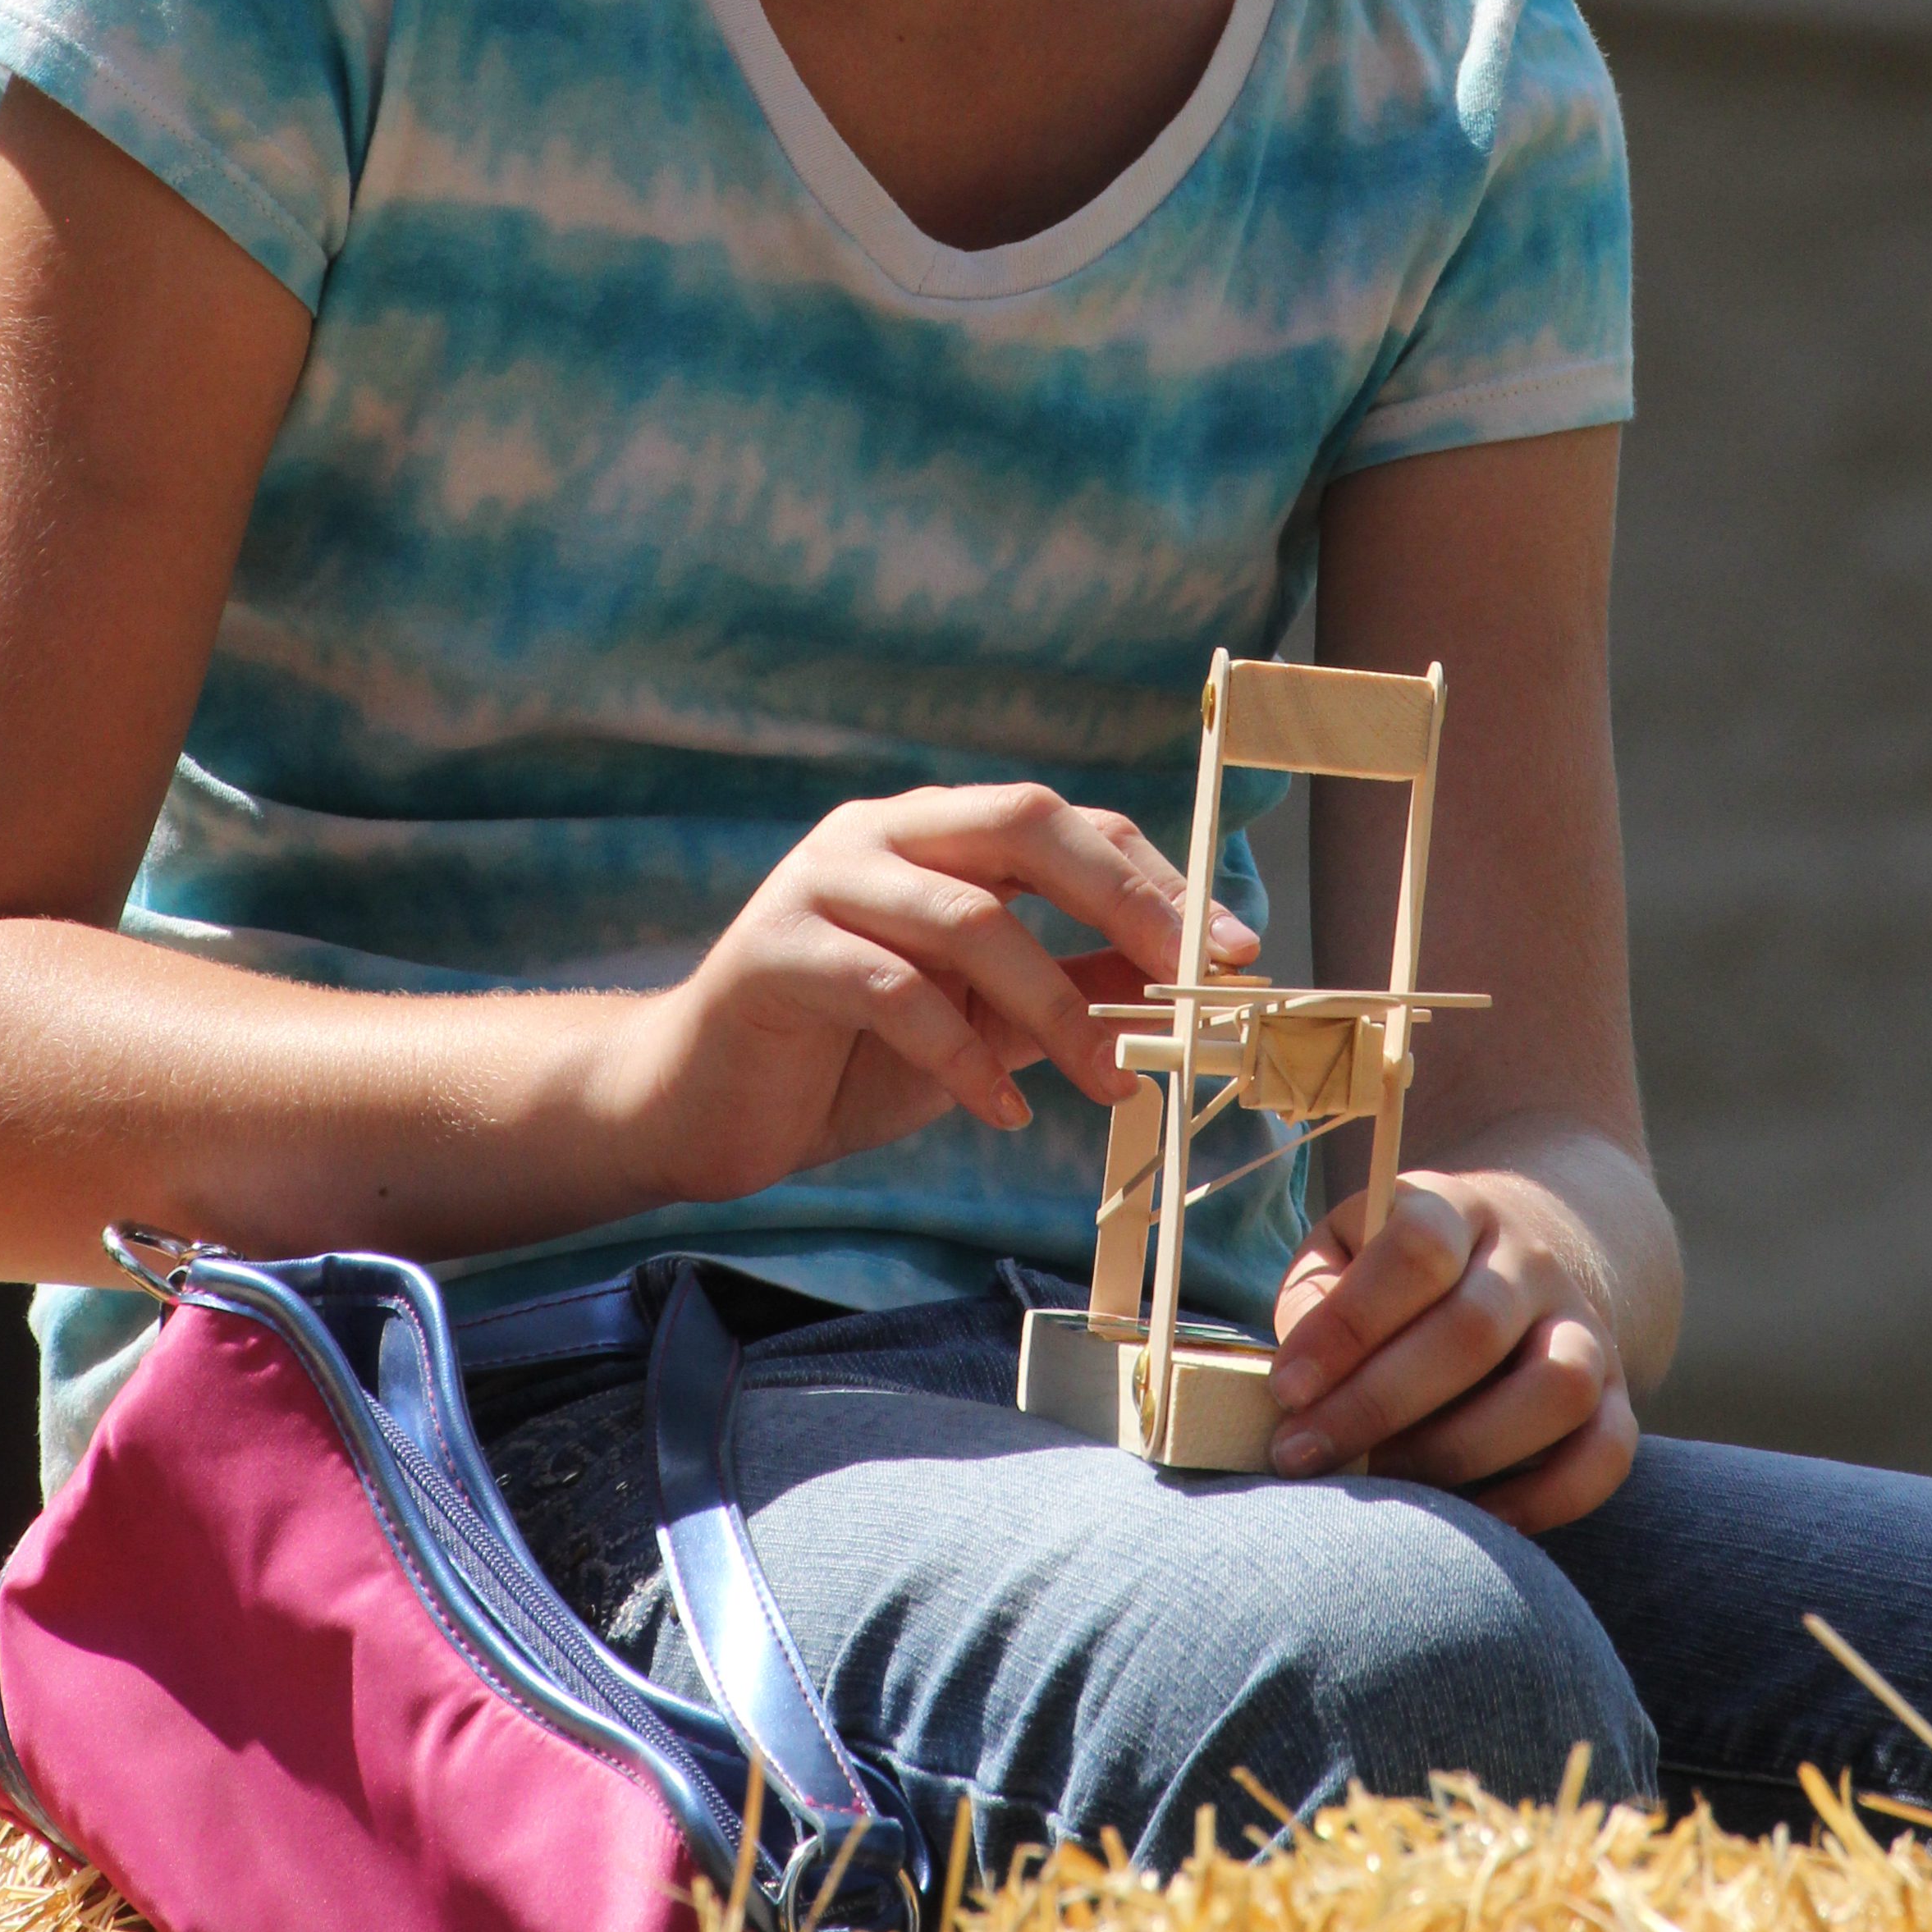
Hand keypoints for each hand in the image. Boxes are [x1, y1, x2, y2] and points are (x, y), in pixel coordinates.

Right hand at [629, 783, 1255, 1203]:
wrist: (695, 1103)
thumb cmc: (845, 1055)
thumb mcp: (983, 1016)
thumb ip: (1069, 982)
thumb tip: (1186, 983)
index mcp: (933, 831)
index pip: (1066, 821)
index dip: (1157, 877)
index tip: (1236, 948)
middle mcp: (879, 833)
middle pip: (1023, 824)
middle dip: (1124, 898)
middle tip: (1195, 981)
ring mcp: (819, 882)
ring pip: (965, 914)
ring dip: (1055, 1001)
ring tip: (1109, 1079)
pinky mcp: (775, 954)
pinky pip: (892, 991)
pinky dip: (961, 1054)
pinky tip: (1000, 1109)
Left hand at [1264, 1166, 1638, 1532]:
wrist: (1524, 1252)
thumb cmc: (1401, 1272)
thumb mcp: (1346, 1247)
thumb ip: (1313, 1298)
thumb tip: (1298, 1385)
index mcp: (1458, 1208)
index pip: (1417, 1245)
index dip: (1348, 1323)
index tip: (1286, 1388)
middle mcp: (1532, 1262)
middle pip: (1474, 1329)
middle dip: (1378, 1405)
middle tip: (1305, 1456)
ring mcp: (1586, 1327)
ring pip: (1558, 1388)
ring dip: (1461, 1450)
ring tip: (1387, 1481)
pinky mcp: (1616, 1396)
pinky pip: (1605, 1456)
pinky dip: (1542, 1501)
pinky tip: (1469, 1519)